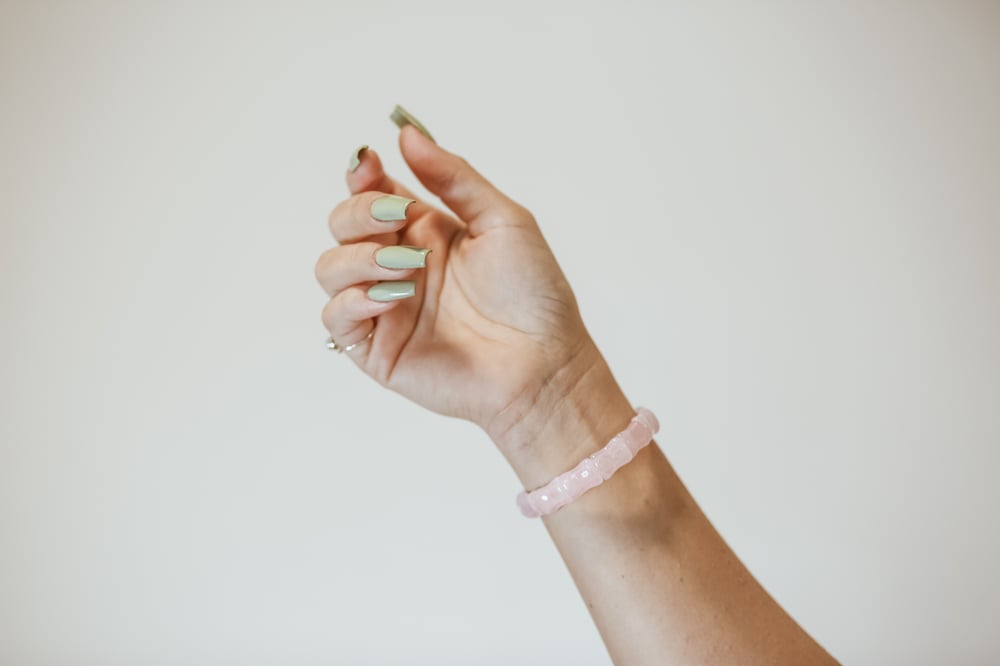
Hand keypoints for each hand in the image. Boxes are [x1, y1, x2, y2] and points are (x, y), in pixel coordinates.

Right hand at [316, 125, 607, 455]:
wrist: (543, 363)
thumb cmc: (534, 295)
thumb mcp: (502, 219)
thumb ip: (453, 176)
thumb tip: (407, 132)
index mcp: (426, 230)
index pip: (373, 192)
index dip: (362, 173)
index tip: (370, 163)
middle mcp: (399, 264)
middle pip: (342, 224)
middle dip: (359, 212)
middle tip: (396, 217)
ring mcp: (385, 307)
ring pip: (330, 268)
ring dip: (359, 257)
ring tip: (406, 265)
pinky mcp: (376, 349)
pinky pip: (335, 318)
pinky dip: (351, 300)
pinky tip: (390, 296)